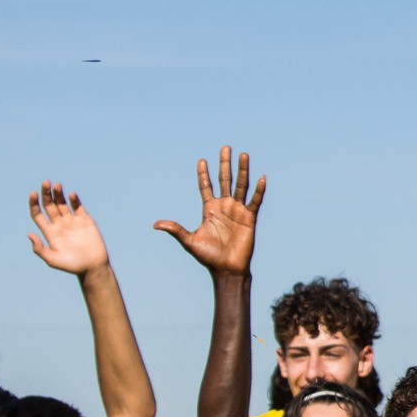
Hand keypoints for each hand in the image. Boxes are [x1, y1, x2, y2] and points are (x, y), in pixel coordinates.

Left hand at [27, 182, 111, 276]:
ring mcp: (72, 221)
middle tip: (45, 182)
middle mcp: (59, 225)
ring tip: (57, 185)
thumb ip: (40, 249)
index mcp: (50, 232)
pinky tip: (71, 195)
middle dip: (46, 193)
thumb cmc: (72, 266)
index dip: (34, 203)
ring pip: (63, 203)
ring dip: (59, 194)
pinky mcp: (85, 220)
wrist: (93, 267)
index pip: (38, 214)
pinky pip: (78, 207)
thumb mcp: (53, 260)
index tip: (33, 193)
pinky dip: (75, 200)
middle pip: (49, 205)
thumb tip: (29, 234)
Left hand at [154, 147, 264, 274]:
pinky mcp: (250, 218)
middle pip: (225, 180)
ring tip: (244, 155)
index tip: (201, 160)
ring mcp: (237, 210)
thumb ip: (175, 229)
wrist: (226, 269)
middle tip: (226, 147)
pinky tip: (261, 178)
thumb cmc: (208, 257)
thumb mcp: (189, 241)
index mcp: (209, 209)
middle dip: (225, 164)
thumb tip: (156, 224)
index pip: (206, 186)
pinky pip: (255, 201)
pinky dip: (258, 190)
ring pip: (241, 185)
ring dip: (243, 170)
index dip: (203, 174)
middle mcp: (224, 206)